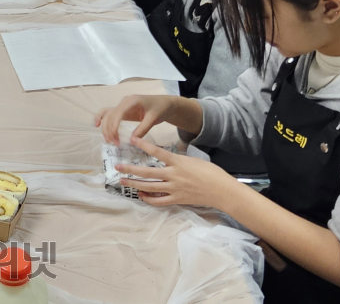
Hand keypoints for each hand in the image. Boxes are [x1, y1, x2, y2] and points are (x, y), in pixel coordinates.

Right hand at [94, 94, 174, 144]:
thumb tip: (132, 140)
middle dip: (110, 130)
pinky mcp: (122, 110)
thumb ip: (142, 129)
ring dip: (106, 127)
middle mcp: (124, 101)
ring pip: (108, 115)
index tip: (115, 139)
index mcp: (132, 101)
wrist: (164, 104)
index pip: (118, 112)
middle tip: (115, 143)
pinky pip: (109, 113)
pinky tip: (97, 124)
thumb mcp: (153, 119)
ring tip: (109, 140)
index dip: (114, 126)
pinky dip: (102, 118)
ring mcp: (122, 105)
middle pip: (110, 115)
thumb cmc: (160, 109)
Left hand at [117, 136, 242, 210]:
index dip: (143, 145)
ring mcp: (174, 189)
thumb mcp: (194, 160)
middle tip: (117, 166)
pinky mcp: (177, 200)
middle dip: (130, 169)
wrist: (222, 190)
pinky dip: (148, 199)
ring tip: (123, 182)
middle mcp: (173, 175)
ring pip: (149, 187)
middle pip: (147, 172)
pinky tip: (141, 195)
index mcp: (178, 162)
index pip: (157, 152)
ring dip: (134, 185)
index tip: (132, 140)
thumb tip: (168, 159)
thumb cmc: (211, 173)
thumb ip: (179, 160)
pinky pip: (159, 201)